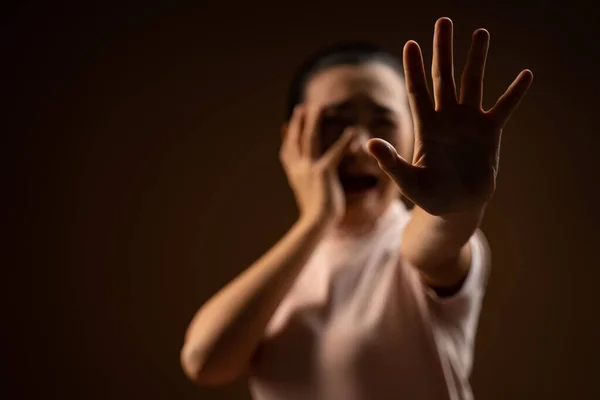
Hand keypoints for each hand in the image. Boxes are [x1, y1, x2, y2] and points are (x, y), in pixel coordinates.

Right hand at [280, 105, 355, 224]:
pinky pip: (335, 152)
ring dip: (314, 121)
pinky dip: (345, 141)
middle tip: (301, 108)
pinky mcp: (323, 172)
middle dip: (298, 123)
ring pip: (310, 139)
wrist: (315, 225)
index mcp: (294, 176)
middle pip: (296, 140)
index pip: (287, 153)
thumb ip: (308, 189)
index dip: (286, 139)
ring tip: (319, 107)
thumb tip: (310, 189)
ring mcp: (309, 169)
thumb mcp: (307, 199)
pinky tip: (353, 132)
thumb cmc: (315, 218)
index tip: (284, 127)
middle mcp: (298, 169)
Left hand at [367, 17, 532, 215]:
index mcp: (425, 126)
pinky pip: (503, 107)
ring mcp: (468, 122)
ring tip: (481, 32)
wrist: (457, 207)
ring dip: (476, 58)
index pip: (417, 90)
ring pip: (473, 82)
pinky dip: (514, 92)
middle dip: (442, 49)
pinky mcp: (489, 132)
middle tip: (443, 21)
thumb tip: (369, 144)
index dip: (414, 68)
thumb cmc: (429, 195)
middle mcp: (446, 117)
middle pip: (443, 76)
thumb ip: (391, 162)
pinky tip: (526, 74)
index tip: (411, 45)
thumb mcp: (408, 180)